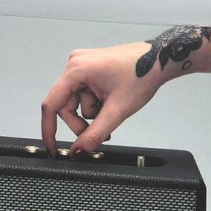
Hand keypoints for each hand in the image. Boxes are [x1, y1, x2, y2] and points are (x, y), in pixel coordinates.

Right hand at [41, 42, 166, 156]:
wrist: (161, 59)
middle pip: (66, 106)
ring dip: (93, 114)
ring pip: (77, 103)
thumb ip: (94, 134)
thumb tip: (78, 150)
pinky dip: (96, 105)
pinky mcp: (91, 69)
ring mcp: (83, 65)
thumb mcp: (117, 111)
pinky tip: (111, 103)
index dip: (49, 130)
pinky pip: (85, 94)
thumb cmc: (142, 75)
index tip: (52, 148)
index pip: (51, 105)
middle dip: (82, 123)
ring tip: (113, 111)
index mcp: (76, 70)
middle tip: (102, 132)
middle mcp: (75, 64)